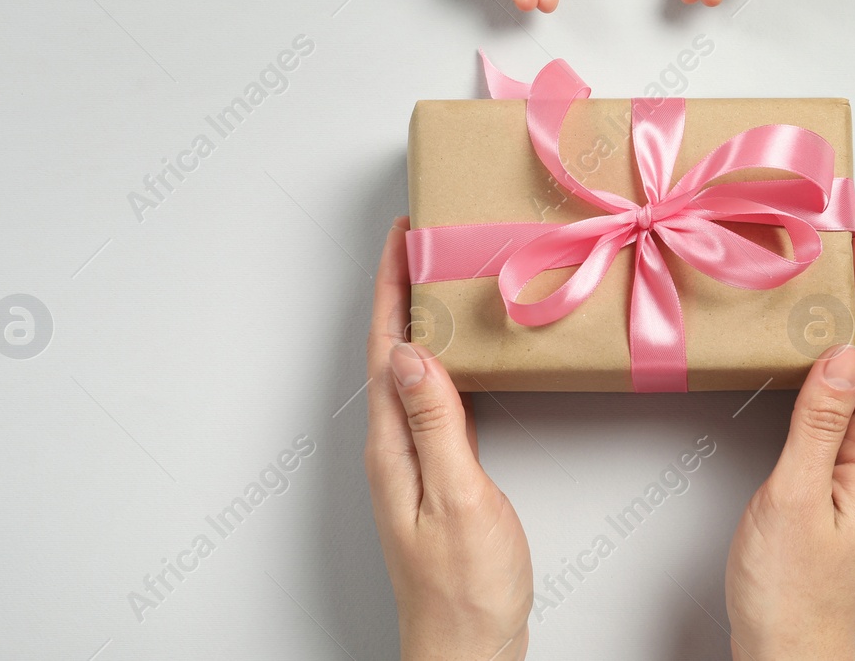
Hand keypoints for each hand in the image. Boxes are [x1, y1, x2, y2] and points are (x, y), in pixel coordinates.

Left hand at [365, 218, 533, 659]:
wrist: (469, 651)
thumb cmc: (466, 588)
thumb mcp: (458, 497)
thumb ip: (436, 423)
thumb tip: (411, 350)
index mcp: (393, 446)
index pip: (386, 347)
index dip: (391, 287)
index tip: (403, 236)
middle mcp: (394, 448)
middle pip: (392, 349)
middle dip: (401, 288)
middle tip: (424, 237)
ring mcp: (412, 461)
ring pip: (412, 370)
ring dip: (421, 318)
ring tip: (440, 275)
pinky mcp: (436, 474)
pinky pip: (432, 397)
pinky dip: (444, 359)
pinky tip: (461, 353)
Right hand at [724, 221, 854, 660]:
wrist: (791, 654)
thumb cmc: (790, 590)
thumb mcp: (795, 497)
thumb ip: (819, 422)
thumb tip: (846, 352)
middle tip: (845, 236)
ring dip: (847, 323)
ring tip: (831, 275)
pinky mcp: (834, 480)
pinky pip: (837, 405)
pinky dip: (826, 364)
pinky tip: (810, 351)